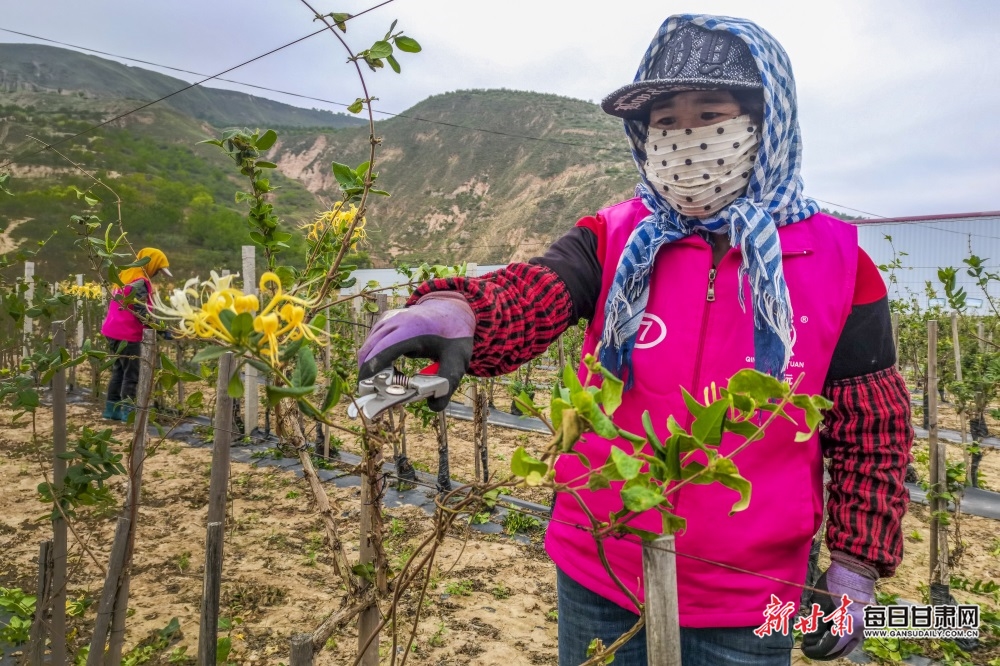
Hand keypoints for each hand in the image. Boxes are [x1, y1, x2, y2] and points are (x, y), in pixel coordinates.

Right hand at [357, 292, 474, 410]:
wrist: (453, 309)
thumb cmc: (454, 334)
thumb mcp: (458, 360)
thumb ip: (448, 382)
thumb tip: (433, 406)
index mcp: (411, 329)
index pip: (382, 353)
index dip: (371, 374)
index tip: (368, 393)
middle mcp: (395, 321)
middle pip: (369, 352)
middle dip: (368, 376)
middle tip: (376, 397)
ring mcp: (388, 319)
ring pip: (368, 348)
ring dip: (372, 368)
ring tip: (389, 384)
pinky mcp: (385, 321)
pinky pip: (372, 343)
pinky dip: (375, 358)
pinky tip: (392, 371)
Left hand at [800, 553, 876, 659]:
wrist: (857, 566)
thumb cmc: (835, 582)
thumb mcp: (820, 603)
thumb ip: (817, 623)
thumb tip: (811, 638)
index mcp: (850, 625)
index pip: (831, 646)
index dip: (816, 649)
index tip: (804, 648)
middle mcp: (861, 629)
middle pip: (842, 649)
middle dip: (825, 651)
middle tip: (810, 648)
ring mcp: (866, 624)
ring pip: (849, 643)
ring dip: (834, 645)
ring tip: (817, 641)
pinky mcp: (866, 619)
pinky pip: (853, 635)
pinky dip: (841, 637)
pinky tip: (829, 634)